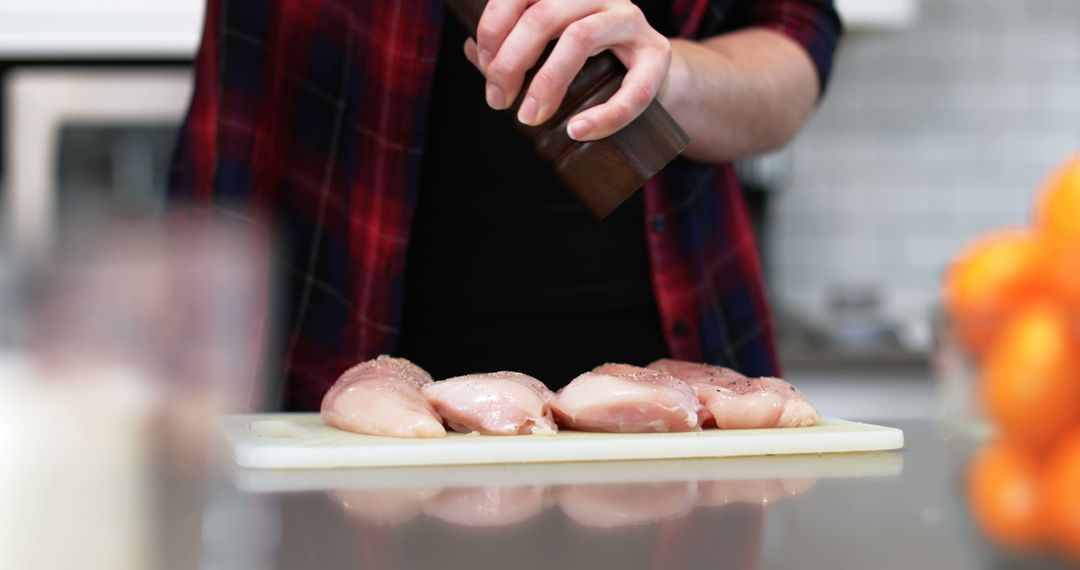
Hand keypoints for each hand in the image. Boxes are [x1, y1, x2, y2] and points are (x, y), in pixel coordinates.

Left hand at [462, 0, 670, 140]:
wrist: (653, 74)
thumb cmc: (593, 60)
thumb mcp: (550, 47)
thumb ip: (513, 46)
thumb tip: (473, 51)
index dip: (492, 29)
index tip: (485, 68)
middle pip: (543, 14)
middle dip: (510, 62)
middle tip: (499, 101)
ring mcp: (631, 21)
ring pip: (581, 37)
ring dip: (547, 82)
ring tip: (530, 116)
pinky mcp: (657, 55)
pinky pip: (633, 88)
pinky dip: (604, 115)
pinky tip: (577, 130)